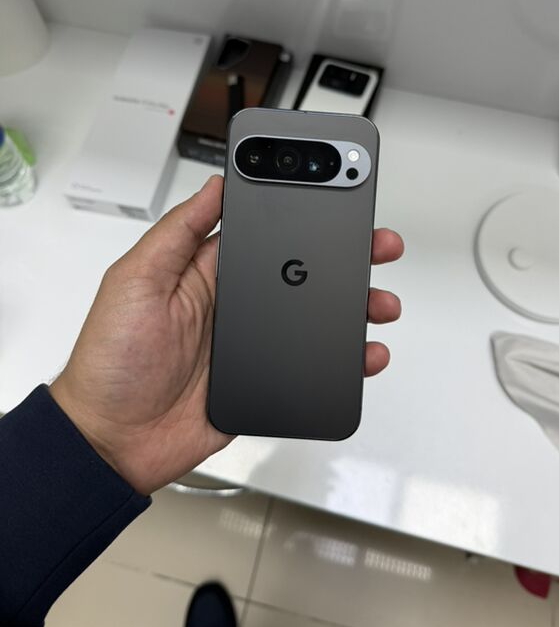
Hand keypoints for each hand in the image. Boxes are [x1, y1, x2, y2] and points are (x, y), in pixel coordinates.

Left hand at [51, 175, 403, 494]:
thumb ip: (177, 233)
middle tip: (377, 246)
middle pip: (301, 272)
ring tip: (379, 301)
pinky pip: (313, 365)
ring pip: (314, 317)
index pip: (264, 233)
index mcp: (205, 272)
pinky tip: (365, 352)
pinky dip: (345, 359)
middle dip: (343, 257)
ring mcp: (251, 343)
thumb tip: (214, 186)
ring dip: (352, 306)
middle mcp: (234, 304)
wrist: (114, 440)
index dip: (300, 214)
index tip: (335, 199)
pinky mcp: (262, 380)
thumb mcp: (135, 280)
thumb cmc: (112, 361)